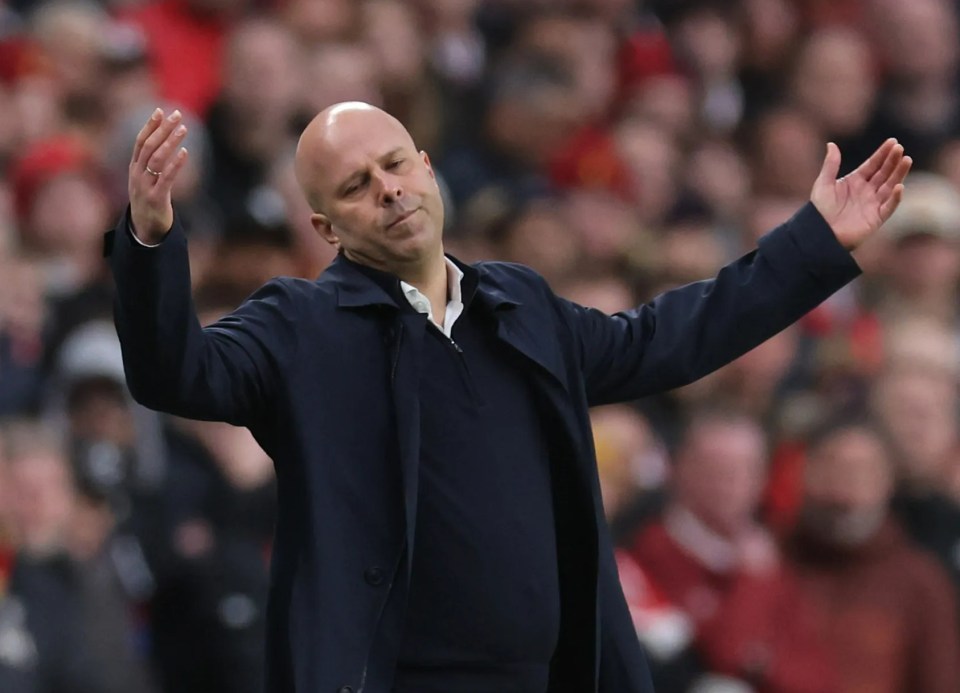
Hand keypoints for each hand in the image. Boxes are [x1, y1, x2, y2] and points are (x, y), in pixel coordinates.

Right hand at [128, 108, 189, 243]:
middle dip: (163, 129)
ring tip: (183, 128)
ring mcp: (145, 186)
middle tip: (177, 114)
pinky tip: (184, 152)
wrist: (144, 230)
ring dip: (171, 142)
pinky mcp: (156, 198)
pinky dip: (175, 164)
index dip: (150, 125)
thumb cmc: (148, 202)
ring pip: (157, 159)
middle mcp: (137, 174)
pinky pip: (166, 178)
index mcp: (134, 168)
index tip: (160, 110)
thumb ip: (151, 164)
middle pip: (149, 146)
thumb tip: (163, 144)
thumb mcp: (145, 180)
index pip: (140, 141)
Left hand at [810, 138, 911, 249]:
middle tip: (899, 148)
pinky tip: (898, 186)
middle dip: (892, 160)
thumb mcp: (823, 184)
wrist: (819, 234)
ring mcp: (873, 204)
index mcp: (855, 181)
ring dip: (898, 174)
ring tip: (906, 160)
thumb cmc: (819, 210)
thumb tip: (831, 144)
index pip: (872, 164)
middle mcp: (867, 191)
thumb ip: (830, 165)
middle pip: (883, 173)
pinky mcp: (876, 218)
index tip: (892, 141)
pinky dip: (894, 198)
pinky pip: (889, 207)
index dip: (882, 153)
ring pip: (890, 186)